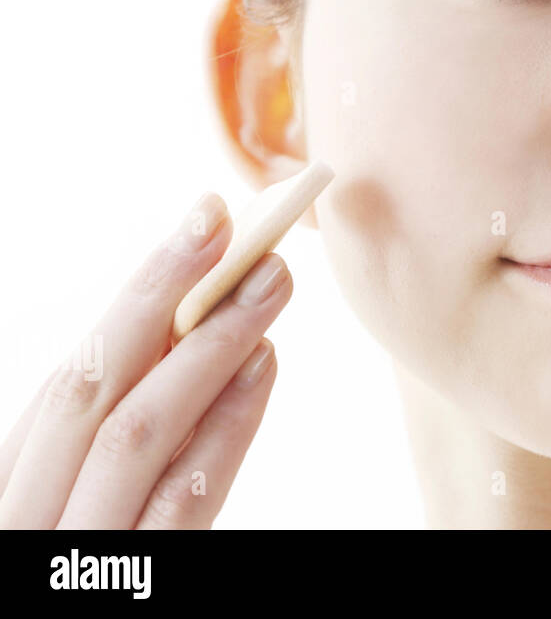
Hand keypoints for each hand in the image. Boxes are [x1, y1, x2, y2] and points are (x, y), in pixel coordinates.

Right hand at [0, 191, 292, 527]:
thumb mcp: (84, 508)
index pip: (70, 384)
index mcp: (13, 491)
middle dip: (160, 295)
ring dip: (210, 344)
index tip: (202, 229)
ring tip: (270, 281)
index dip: (139, 299)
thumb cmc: (95, 550)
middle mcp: (28, 516)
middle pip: (90, 387)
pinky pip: (181, 504)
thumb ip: (118, 443)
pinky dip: (224, 426)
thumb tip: (191, 335)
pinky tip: (262, 366)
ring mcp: (75, 556)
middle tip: (229, 223)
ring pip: (135, 433)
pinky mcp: (135, 584)